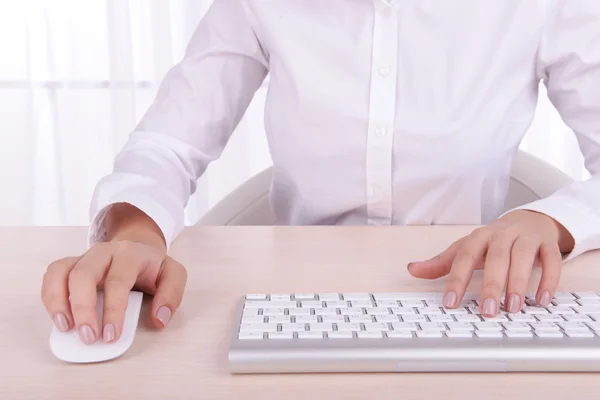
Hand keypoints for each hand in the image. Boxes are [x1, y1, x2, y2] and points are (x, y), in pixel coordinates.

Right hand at [41, 240, 186, 344]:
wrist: (138, 247)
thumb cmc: (153, 266)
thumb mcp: (172, 274)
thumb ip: (172, 294)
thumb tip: (159, 318)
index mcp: (130, 254)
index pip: (118, 281)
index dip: (113, 310)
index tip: (111, 336)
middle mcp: (103, 252)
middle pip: (84, 274)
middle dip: (83, 308)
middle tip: (89, 337)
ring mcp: (84, 257)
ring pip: (61, 271)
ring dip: (58, 302)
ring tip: (65, 328)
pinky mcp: (71, 264)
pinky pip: (52, 275)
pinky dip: (50, 297)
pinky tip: (59, 318)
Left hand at [407, 210, 574, 316]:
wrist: (530, 220)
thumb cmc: (493, 241)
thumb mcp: (467, 249)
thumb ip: (442, 263)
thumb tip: (411, 269)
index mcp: (479, 237)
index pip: (465, 257)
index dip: (456, 279)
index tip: (450, 303)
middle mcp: (502, 235)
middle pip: (496, 257)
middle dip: (491, 284)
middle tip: (487, 310)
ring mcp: (526, 238)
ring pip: (523, 257)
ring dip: (519, 283)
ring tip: (513, 307)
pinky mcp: (548, 244)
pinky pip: (552, 260)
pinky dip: (549, 280)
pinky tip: (542, 300)